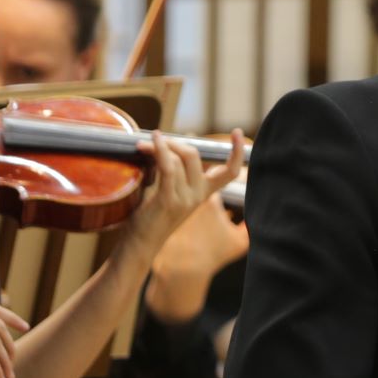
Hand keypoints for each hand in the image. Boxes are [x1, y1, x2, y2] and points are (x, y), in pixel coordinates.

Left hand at [126, 133, 239, 255]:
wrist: (140, 245)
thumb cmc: (151, 216)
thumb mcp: (170, 191)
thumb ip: (175, 171)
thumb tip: (169, 142)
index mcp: (204, 194)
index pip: (230, 172)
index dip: (237, 152)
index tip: (238, 132)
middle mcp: (198, 196)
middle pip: (194, 155)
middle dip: (174, 142)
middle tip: (157, 141)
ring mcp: (185, 199)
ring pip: (179, 159)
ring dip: (160, 146)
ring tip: (143, 145)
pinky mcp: (169, 201)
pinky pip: (168, 167)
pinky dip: (160, 150)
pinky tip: (152, 142)